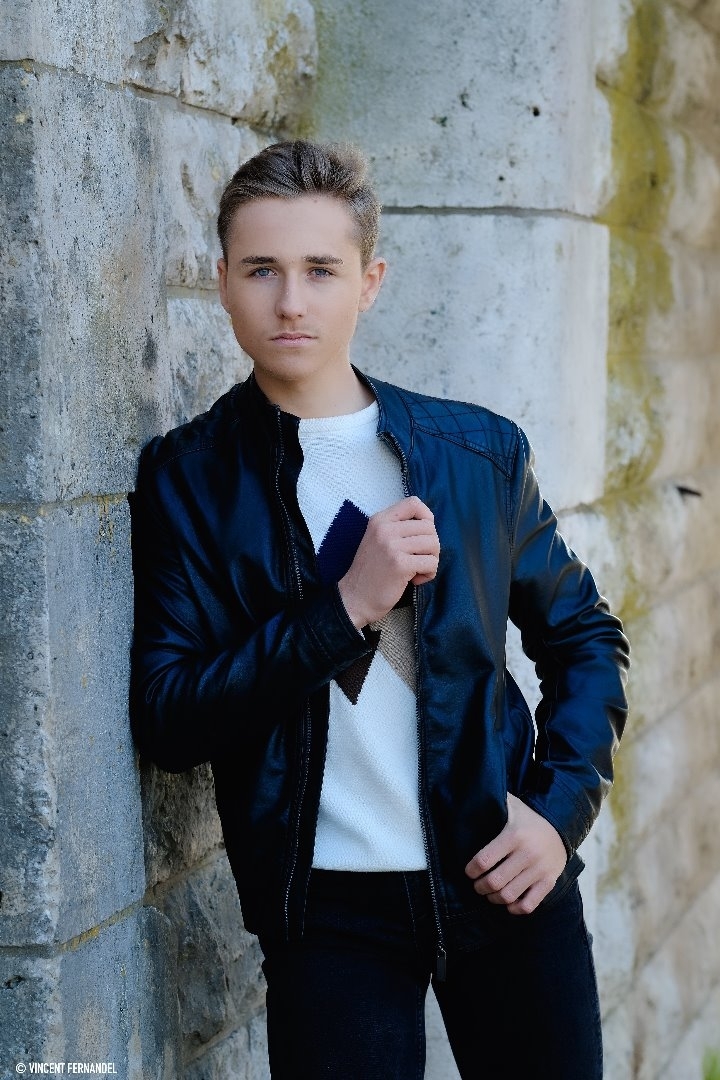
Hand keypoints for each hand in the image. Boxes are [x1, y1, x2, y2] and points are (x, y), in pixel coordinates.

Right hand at [338, 496, 439, 627]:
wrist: (354, 598)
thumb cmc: (370, 571)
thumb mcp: (377, 540)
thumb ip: (398, 528)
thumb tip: (429, 524)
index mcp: (379, 520)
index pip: (413, 502)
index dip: (426, 517)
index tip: (421, 536)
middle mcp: (385, 529)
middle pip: (429, 526)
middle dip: (431, 545)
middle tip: (419, 559)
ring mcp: (392, 546)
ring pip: (433, 544)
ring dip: (431, 560)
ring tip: (417, 570)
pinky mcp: (400, 564)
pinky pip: (431, 563)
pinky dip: (429, 573)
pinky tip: (415, 579)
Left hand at [464, 793, 566, 914]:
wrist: (561, 828)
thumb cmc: (527, 819)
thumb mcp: (511, 806)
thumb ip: (493, 801)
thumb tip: (469, 794)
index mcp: (514, 835)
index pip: (485, 860)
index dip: (471, 870)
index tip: (469, 871)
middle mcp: (527, 854)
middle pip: (495, 882)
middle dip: (479, 887)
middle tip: (477, 885)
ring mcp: (539, 870)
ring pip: (509, 896)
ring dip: (493, 898)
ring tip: (489, 893)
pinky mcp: (549, 882)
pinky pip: (529, 905)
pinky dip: (514, 908)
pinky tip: (507, 902)